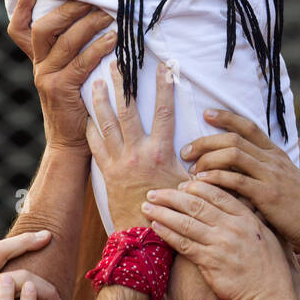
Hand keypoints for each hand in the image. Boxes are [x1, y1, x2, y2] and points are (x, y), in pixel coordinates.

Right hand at [8, 0, 115, 152]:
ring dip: (89, 24)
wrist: (70, 143)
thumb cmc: (77, 103)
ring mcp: (47, 78)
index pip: (19, 29)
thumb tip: (94, 16)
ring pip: (65, 42)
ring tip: (110, 13)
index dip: (21, 8)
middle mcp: (39, 66)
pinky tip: (114, 39)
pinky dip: (98, 48)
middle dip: (68, 9)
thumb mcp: (66, 75)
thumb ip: (70, 52)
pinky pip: (81, 63)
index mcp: (38, 59)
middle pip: (44, 28)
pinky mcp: (61, 90)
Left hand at [86, 60, 186, 230]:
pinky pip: (95, 145)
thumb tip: (213, 150)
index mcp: (160, 151)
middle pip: (128, 110)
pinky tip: (87, 116)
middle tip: (115, 62)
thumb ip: (198, 164)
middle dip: (122, 84)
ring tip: (95, 81)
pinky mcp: (106, 171)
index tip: (165, 66)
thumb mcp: (189, 184)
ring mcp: (118, 161)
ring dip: (101, 101)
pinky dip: (90, 129)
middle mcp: (137, 152)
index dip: (165, 86)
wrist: (143, 236)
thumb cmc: (172, 210)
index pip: (164, 111)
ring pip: (107, 124)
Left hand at [142, 181, 299, 299]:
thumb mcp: (266, 232)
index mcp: (245, 216)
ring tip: (148, 206)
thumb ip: (249, 215)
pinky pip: (184, 244)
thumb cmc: (270, 266)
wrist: (270, 296)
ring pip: (186, 222)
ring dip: (164, 213)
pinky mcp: (211, 262)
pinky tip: (157, 227)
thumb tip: (240, 200)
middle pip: (196, 204)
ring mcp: (221, 244)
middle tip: (155, 192)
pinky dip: (168, 234)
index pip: (216, 193)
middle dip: (172, 196)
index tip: (181, 184)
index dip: (195, 186)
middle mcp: (232, 226)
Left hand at [181, 110, 299, 252]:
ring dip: (208, 158)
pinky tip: (202, 182)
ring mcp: (270, 175)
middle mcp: (272, 159)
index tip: (206, 113)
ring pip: (233, 154)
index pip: (248, 126)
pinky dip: (217, 178)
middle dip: (206, 141)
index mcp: (275, 153)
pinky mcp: (266, 194)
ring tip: (192, 168)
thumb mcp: (287, 177)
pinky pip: (237, 180)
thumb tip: (256, 159)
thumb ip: (270, 166)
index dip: (226, 117)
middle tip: (186, 150)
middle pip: (234, 138)